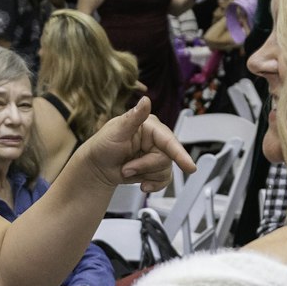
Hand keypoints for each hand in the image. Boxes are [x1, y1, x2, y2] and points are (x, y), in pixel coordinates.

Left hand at [76, 97, 193, 192]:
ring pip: (165, 171)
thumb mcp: (116, 131)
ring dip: (145, 175)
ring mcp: (155, 154)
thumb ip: (133, 117)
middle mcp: (156, 140)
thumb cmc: (102, 146)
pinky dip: (154, 185)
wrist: (96, 167)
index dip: (180, 154)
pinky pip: (164, 180)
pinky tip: (142, 184)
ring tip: (127, 170)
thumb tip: (145, 100)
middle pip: (167, 159)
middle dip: (145, 167)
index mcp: (150, 126)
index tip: (190, 167)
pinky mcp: (154, 168)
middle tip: (127, 167)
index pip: (168, 140)